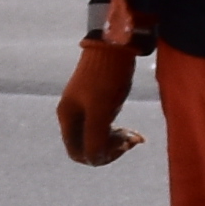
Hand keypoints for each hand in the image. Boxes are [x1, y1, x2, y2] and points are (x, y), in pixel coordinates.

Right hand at [59, 38, 143, 165]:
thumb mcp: (101, 110)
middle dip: (111, 148)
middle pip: (88, 146)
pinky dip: (119, 131)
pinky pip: (105, 126)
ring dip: (117, 141)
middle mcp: (73, 115)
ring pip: (98, 136)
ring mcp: (85, 107)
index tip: (121, 148)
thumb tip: (94, 160)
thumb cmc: (106, 78)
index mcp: (68, 118)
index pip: (78, 152)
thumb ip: (95, 137)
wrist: (114, 45)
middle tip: (132, 140)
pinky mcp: (97, 101)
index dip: (99, 156)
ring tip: (136, 136)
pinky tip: (132, 130)